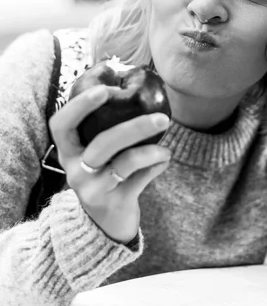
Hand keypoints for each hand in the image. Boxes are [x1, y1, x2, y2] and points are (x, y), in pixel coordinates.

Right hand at [49, 85, 170, 243]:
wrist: (104, 224)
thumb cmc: (103, 173)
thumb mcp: (94, 152)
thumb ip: (104, 125)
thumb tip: (134, 81)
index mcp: (68, 151)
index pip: (61, 125)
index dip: (79, 105)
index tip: (104, 89)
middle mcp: (75, 170)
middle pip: (102, 144)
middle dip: (134, 127)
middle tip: (162, 117)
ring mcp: (95, 189)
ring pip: (124, 164)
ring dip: (150, 150)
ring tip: (167, 146)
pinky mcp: (115, 203)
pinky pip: (140, 180)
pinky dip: (156, 166)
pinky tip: (164, 158)